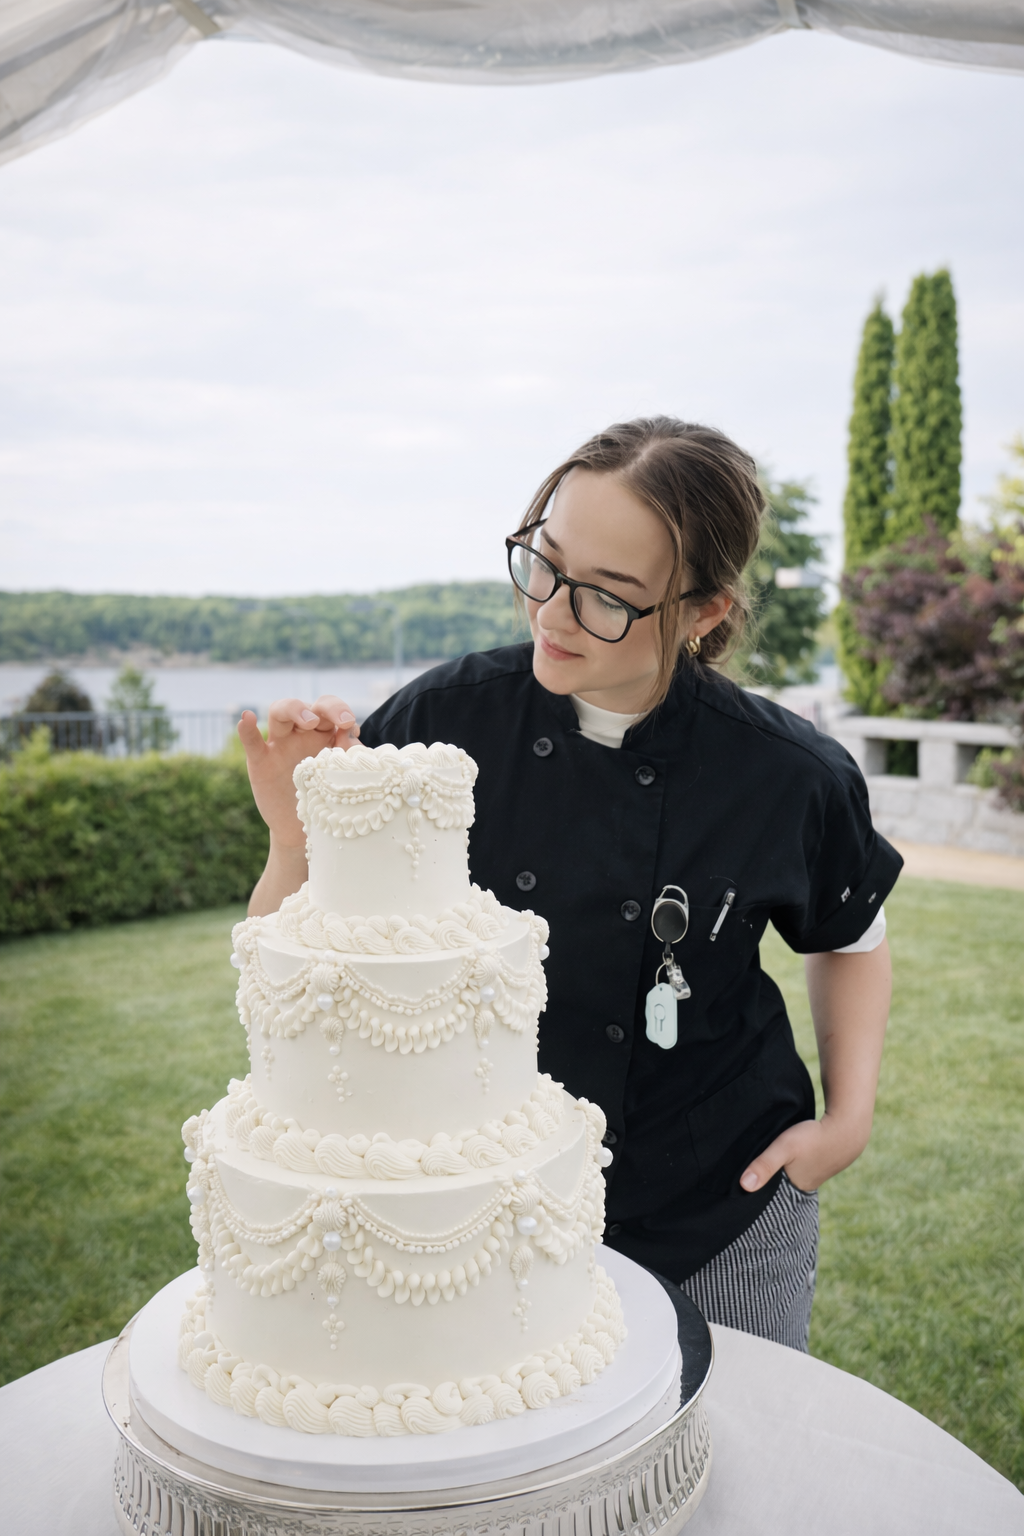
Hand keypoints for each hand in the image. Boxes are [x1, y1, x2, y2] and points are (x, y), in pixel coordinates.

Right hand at [238, 695, 358, 847]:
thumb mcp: (341, 777)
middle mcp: (301, 734)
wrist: (301, 829)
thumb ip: (349, 754)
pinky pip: (252, 742)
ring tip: (309, 721)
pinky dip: (247, 729)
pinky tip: (247, 718)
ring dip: (294, 710)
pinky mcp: (260, 762)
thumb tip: (352, 732)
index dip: (340, 710)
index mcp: (323, 734)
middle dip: (328, 708)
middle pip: (309, 706)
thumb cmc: (325, 799)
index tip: (351, 726)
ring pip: (279, 712)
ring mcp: (278, 745)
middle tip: (342, 721)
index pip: (329, 709)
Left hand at [739, 1113, 870, 1195]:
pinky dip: (794, 1160)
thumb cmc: (814, 1137)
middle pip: (781, 1185)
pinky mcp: (822, 1159)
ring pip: (792, 1173)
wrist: (848, 1126)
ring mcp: (816, 1172)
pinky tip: (790, 1152)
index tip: (742, 1188)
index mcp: (797, 1187)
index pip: (772, 1196)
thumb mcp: (784, 1148)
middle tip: (750, 1172)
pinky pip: (803, 1164)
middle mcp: (807, 1184)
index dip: (759, 1190)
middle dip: (768, 1181)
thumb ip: (764, 1164)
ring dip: (782, 1169)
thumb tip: (744, 1186)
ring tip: (766, 1162)